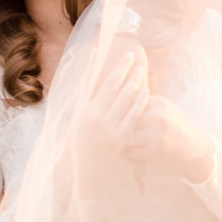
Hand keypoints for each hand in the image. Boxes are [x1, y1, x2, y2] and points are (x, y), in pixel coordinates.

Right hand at [80, 35, 149, 154]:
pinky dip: (140, 101)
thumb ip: (82, 102)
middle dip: (121, 69)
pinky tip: (145, 90)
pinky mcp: (120, 138)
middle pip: (110, 86)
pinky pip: (133, 115)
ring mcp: (107, 127)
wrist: (79, 175)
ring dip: (133, 81)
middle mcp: (93, 116)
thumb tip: (83, 81)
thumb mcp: (75, 122)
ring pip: (124, 98)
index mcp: (81, 111)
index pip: (89, 81)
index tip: (102, 47)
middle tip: (130, 56)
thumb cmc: (77, 146)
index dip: (97, 64)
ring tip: (140, 69)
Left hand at [124, 96, 213, 183]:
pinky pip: (130, 151)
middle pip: (127, 118)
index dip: (122, 110)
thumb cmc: (177, 128)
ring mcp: (156, 133)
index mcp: (160, 103)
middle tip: (116, 130)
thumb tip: (121, 99)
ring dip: (123, 140)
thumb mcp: (166, 109)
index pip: (131, 101)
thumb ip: (147, 104)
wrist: (197, 149)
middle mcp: (159, 116)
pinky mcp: (155, 150)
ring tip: (122, 141)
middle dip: (121, 125)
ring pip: (127, 135)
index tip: (117, 116)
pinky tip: (130, 151)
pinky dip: (128, 152)